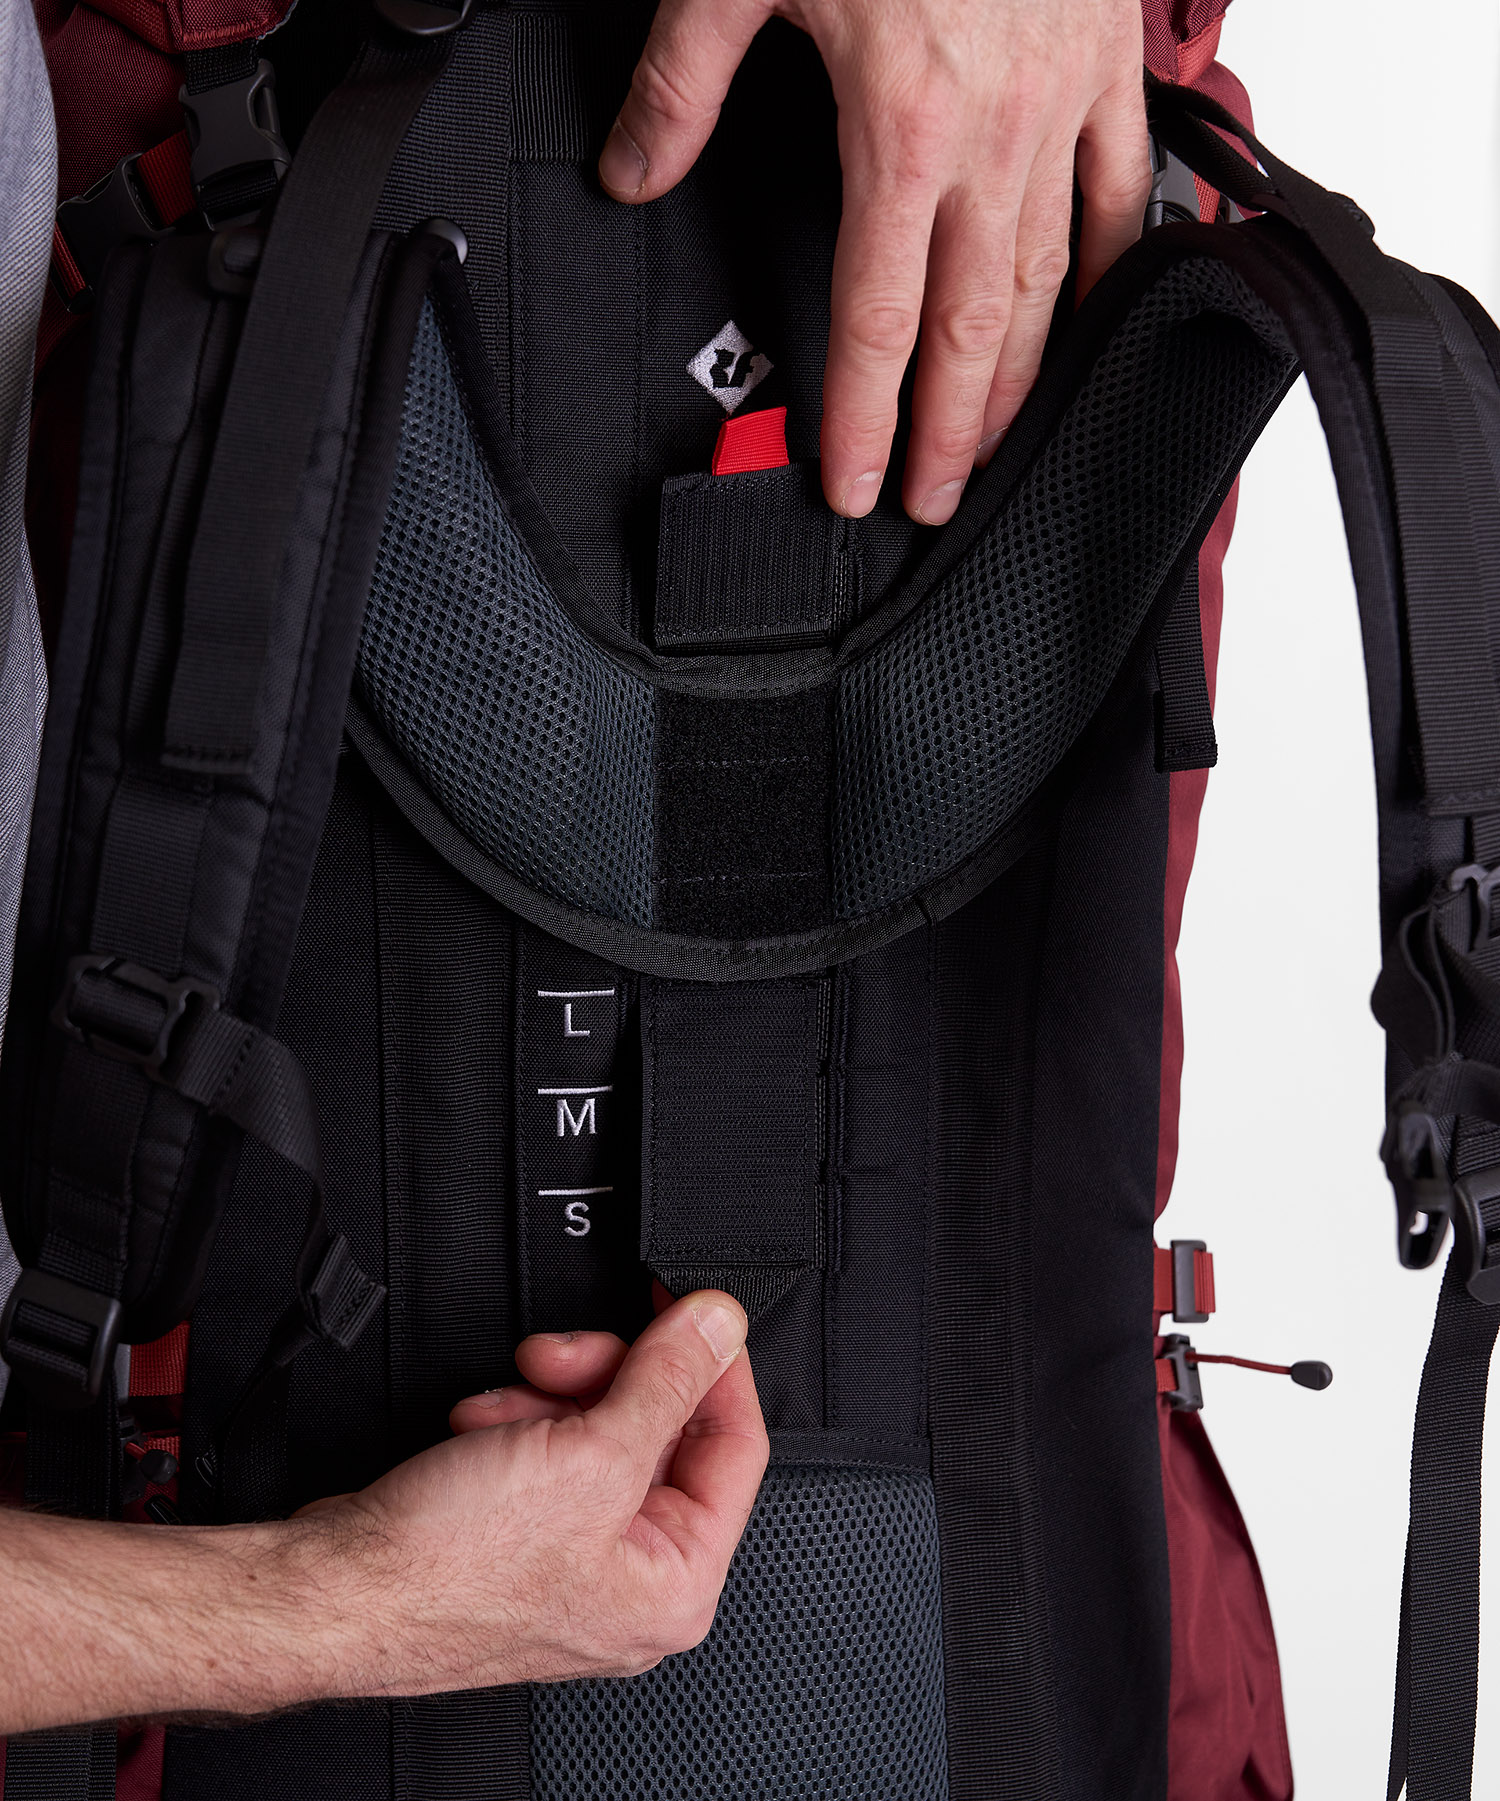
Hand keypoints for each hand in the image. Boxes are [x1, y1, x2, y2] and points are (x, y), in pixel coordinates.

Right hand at [0, 1291, 764, 1732]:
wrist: (338, 1587)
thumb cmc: (446, 1569)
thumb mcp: (587, 1453)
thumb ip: (665, 1380)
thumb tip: (718, 1327)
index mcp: (677, 1582)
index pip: (736, 1444)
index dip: (712, 1365)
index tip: (688, 1310)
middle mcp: (634, 1579)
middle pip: (663, 1429)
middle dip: (608, 1375)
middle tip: (567, 1353)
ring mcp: (577, 1556)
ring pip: (603, 1427)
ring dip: (554, 1393)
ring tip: (509, 1399)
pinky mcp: (525, 1531)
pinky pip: (554, 1447)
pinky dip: (521, 1420)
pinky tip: (482, 1425)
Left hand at [599, 0, 1150, 524]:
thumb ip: (680, 85)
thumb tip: (629, 173)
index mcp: (901, 129)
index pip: (875, 320)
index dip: (862, 418)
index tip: (851, 487)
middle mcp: (995, 138)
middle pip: (975, 329)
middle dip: (953, 431)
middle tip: (938, 501)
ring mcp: (1064, 105)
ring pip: (1052, 279)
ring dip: (1027, 375)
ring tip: (1003, 441)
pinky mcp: (1107, 64)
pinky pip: (1122, 188)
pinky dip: (1112, 259)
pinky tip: (1097, 312)